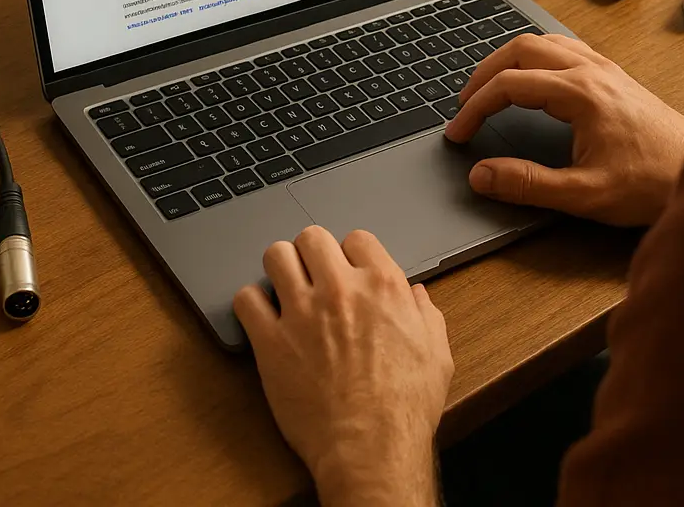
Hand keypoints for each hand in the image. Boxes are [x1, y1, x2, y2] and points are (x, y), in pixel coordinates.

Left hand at [233, 226, 451, 506]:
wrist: (370, 446)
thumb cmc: (405, 407)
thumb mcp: (437, 355)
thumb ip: (427, 315)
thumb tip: (416, 295)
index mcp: (383, 287)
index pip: (357, 238)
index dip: (352, 254)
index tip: (348, 271)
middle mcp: (340, 289)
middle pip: (312, 237)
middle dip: (313, 253)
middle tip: (314, 276)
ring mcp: (301, 312)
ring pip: (276, 256)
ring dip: (280, 268)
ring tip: (286, 288)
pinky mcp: (270, 341)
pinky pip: (246, 299)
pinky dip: (252, 304)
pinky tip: (262, 318)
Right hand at [444, 32, 683, 226]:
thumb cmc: (652, 183)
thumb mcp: (584, 194)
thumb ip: (527, 185)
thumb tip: (483, 175)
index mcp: (581, 94)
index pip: (510, 84)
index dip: (475, 107)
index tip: (459, 131)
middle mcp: (593, 71)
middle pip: (522, 49)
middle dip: (485, 73)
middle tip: (465, 103)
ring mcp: (606, 70)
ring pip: (544, 42)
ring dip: (510, 59)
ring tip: (489, 86)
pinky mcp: (615, 76)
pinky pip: (566, 48)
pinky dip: (536, 56)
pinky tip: (533, 76)